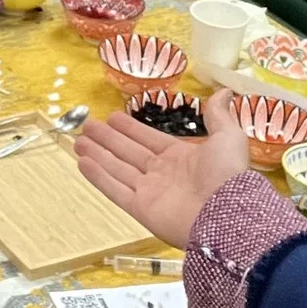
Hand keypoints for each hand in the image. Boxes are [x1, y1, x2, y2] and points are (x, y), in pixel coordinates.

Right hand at [75, 88, 252, 249]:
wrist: (227, 216)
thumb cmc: (228, 175)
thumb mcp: (228, 137)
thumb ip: (219, 115)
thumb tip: (223, 91)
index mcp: (181, 157)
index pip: (148, 139)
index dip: (130, 129)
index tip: (112, 117)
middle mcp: (162, 174)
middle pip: (127, 152)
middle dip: (107, 139)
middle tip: (87, 125)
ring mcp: (150, 192)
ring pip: (117, 168)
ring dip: (98, 154)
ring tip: (78, 141)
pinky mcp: (140, 209)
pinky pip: (115, 189)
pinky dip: (98, 176)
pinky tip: (83, 162)